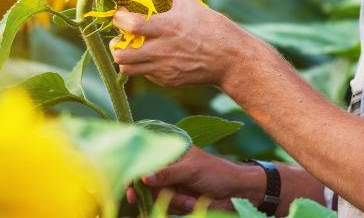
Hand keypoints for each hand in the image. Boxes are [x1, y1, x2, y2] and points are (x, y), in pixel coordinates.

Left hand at [111, 0, 255, 87]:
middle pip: (121, 54)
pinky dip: (143, 66)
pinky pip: (145, 75)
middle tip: (123, 35)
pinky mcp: (168, 81)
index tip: (121, 13)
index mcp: (166, 27)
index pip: (130, 25)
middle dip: (116, 44)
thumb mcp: (191, 2)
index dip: (119, 19)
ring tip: (133, 48)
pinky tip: (153, 56)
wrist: (231, 59)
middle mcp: (162, 50)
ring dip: (126, 58)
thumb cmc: (212, 27)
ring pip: (127, 69)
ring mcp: (164, 68)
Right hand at [126, 146, 264, 214]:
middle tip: (135, 197)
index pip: (147, 159)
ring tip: (192, 201)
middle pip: (147, 182)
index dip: (135, 170)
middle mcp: (168, 170)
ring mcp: (172, 187)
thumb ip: (168, 173)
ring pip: (157, 198)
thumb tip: (144, 177)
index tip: (126, 182)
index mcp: (171, 155)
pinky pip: (166, 208)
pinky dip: (176, 209)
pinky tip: (192, 205)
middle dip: (151, 192)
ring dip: (173, 202)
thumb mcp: (192, 170)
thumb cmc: (216, 173)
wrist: (237, 193)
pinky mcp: (177, 202)